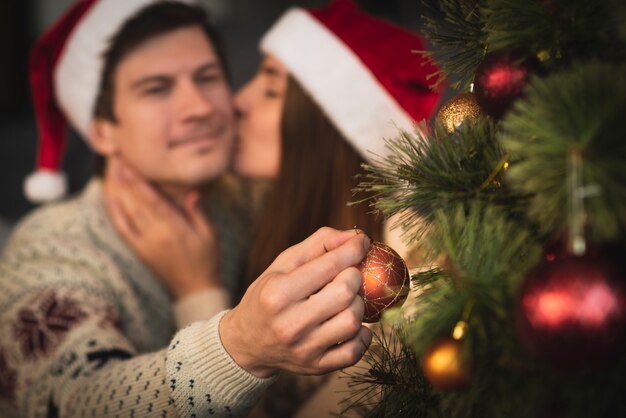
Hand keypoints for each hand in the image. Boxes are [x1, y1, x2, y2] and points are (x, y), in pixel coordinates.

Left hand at [104, 157, 220, 298]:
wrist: (196, 291)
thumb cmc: (208, 260)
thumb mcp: (210, 234)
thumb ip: (198, 212)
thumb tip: (190, 192)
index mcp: (174, 229)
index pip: (151, 199)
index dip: (138, 180)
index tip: (127, 163)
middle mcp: (155, 235)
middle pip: (135, 202)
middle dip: (124, 179)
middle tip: (114, 159)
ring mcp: (145, 244)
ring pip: (126, 213)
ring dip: (117, 191)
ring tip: (111, 173)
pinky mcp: (140, 252)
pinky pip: (123, 230)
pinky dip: (115, 215)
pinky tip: (110, 200)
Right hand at [220, 227, 371, 377]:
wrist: (246, 343)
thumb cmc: (269, 295)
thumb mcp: (283, 264)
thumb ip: (318, 244)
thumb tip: (355, 237)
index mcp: (278, 293)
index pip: (329, 266)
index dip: (353, 249)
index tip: (362, 242)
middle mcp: (290, 323)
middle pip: (345, 292)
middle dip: (355, 277)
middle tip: (349, 274)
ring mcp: (304, 348)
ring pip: (353, 321)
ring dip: (358, 305)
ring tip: (347, 300)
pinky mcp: (316, 367)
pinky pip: (355, 351)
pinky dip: (361, 335)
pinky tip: (350, 324)